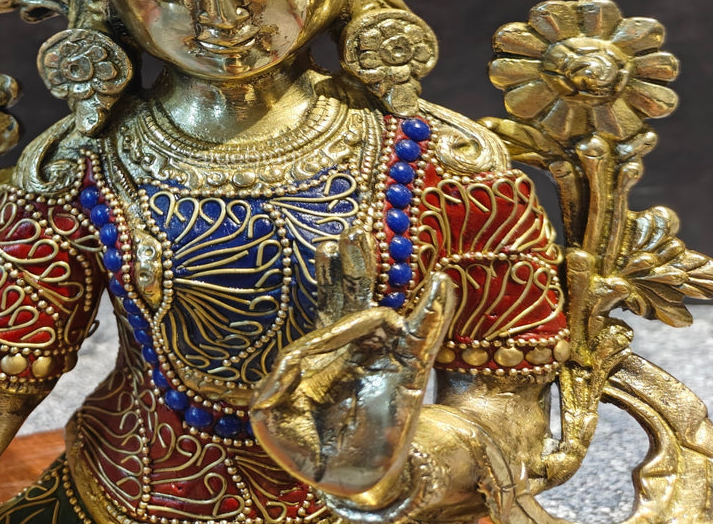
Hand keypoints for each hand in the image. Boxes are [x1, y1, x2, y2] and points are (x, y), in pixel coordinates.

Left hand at [250, 229, 455, 497]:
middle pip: (354, 295)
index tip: (327, 249)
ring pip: (384, 311)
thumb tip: (284, 365)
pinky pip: (423, 340)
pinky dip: (432, 312)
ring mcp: (382, 358)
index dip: (328, 281)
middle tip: (350, 230)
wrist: (346, 481)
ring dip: (383, 278)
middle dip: (353, 264)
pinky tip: (440, 283)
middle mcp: (354, 345)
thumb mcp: (273, 418)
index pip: (326, 306)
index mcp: (323, 348)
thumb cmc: (307, 445)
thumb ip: (272, 389)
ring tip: (378, 247)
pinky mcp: (407, 378)